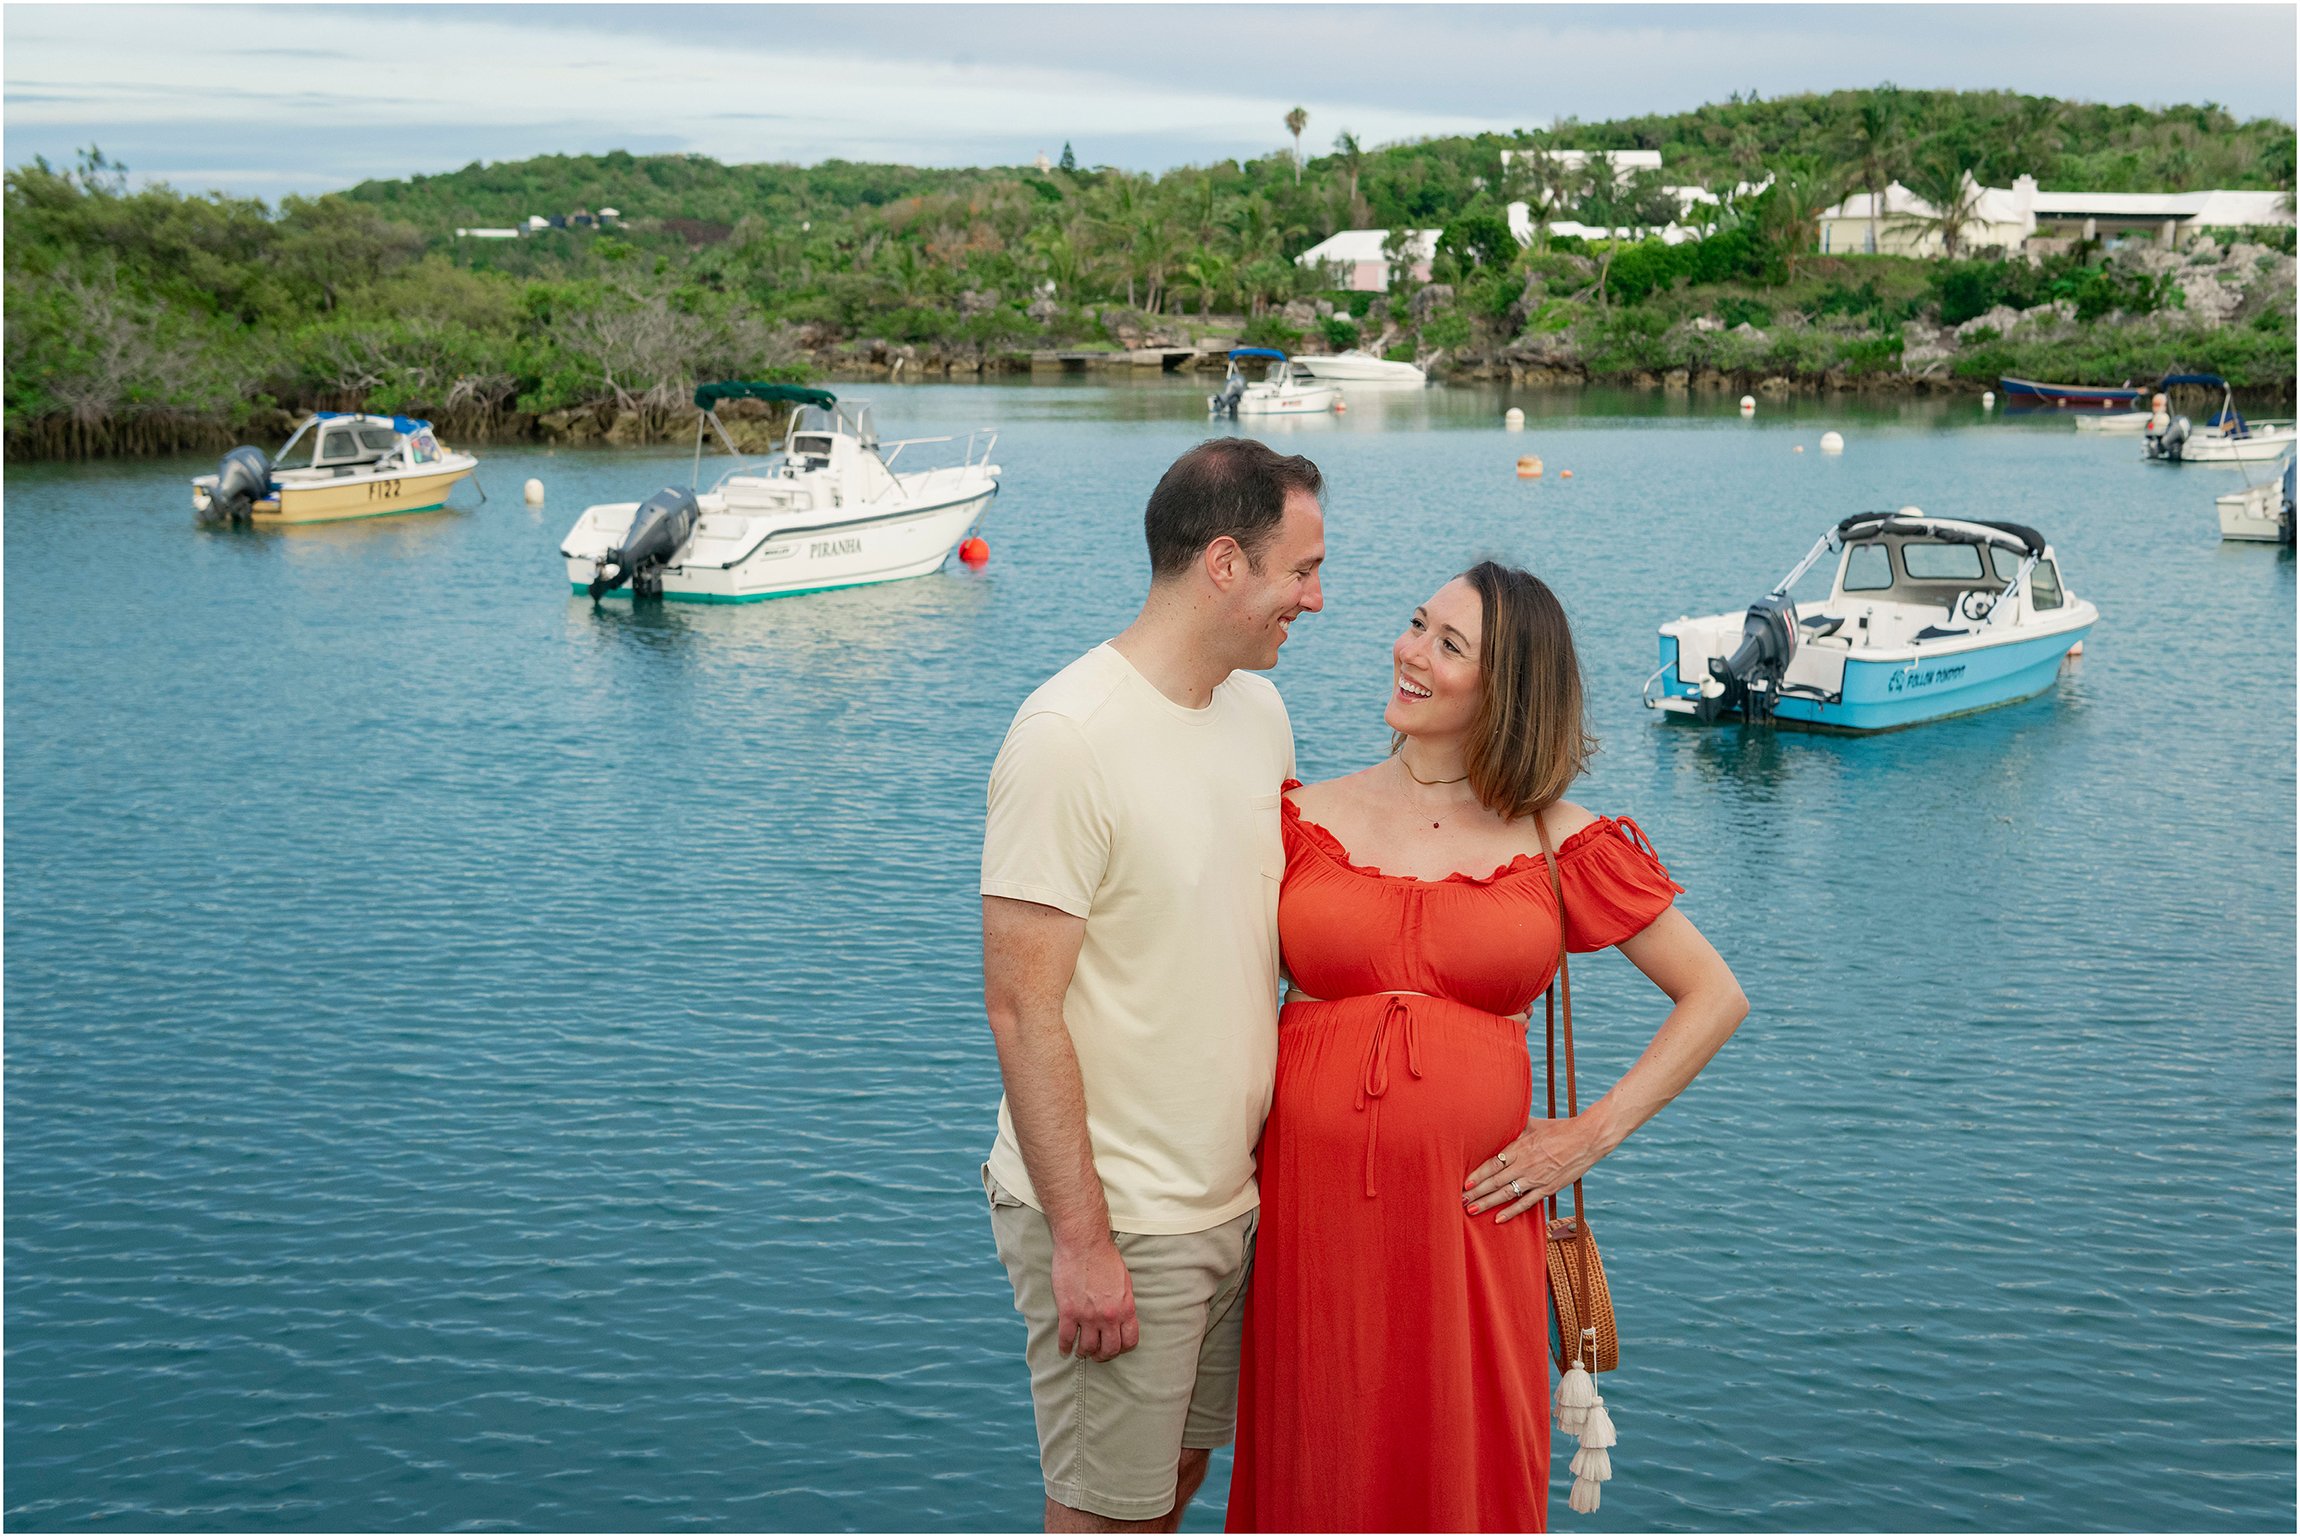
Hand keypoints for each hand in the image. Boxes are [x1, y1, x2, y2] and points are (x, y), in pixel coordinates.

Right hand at [1050, 1230, 1138, 1360]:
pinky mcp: (1069, 1312)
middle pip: (1109, 1349)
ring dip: (1085, 1352)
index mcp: (1126, 1308)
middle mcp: (1109, 1317)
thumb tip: (1122, 1314)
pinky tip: (1064, 1349)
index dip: (1123, 1348)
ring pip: (1088, 1348)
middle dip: (1103, 1355)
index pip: (1130, 1340)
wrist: (1083, 1244)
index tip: (1115, 1347)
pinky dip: (1065, 1347)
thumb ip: (1123, 1301)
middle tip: (1097, 1355)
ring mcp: (1088, 1316)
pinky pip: (1066, 1338)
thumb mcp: (1124, 1281)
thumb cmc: (1105, 1257)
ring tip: (1081, 1351)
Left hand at [1461, 1117, 1604, 1224]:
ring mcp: (1536, 1178)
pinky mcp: (1548, 1189)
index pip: (1492, 1164)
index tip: (1464, 1182)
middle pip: (1495, 1181)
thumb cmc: (1559, 1128)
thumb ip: (1515, 1126)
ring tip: (1472, 1210)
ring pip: (1507, 1194)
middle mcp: (1525, 1165)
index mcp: (1520, 1148)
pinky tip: (1498, 1219)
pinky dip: (1511, 1212)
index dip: (1477, 1175)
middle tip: (1461, 1200)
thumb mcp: (1533, 1124)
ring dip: (1488, 1203)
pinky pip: (1526, 1203)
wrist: (1586, 1139)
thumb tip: (1499, 1117)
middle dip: (1476, 1192)